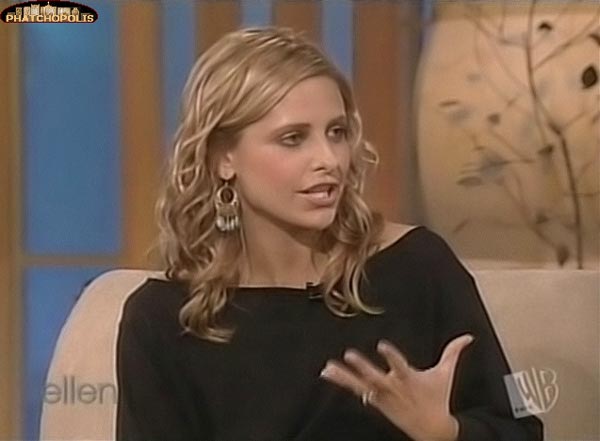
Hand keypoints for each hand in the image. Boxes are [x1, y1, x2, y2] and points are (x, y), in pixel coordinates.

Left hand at [319, 334, 473, 440]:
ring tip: (328, 367)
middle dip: (363, 367)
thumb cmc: (437, 398)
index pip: (400, 365)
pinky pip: (355, 390)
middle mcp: (393, 387)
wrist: (431, 430)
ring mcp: (381, 396)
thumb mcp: (446, 374)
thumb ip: (453, 352)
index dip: (391, 356)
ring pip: (360, 384)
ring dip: (344, 376)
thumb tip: (469, 337)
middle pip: (376, 377)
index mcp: (409, 379)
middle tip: (350, 354)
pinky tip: (327, 373)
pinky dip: (341, 381)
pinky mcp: (374, 400)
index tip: (382, 345)